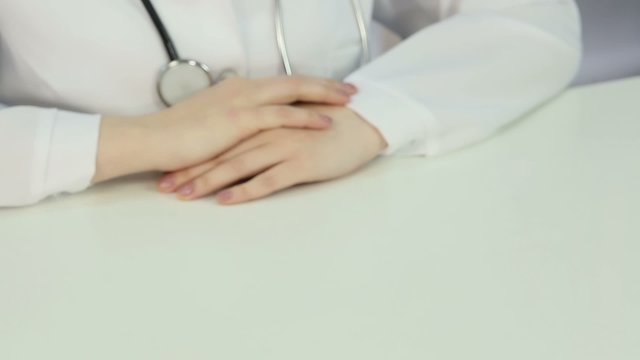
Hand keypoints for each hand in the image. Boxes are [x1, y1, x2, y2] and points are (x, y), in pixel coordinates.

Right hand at [94, 76, 356, 182]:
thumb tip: (245, 128)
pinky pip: (281, 114)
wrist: (152, 139)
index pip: (280, 83)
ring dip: (323, 95)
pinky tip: (326, 121)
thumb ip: (231, 122)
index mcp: (238, 89)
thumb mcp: (210, 124)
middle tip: (351, 89)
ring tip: (348, 100)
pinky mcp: (239, 118)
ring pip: (293, 92)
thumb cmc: (178, 136)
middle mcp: (244, 89)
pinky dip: (306, 116)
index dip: (308, 85)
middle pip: (293, 81)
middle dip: (325, 84)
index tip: (330, 89)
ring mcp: (242, 101)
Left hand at [157, 106, 387, 203]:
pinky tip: (226, 200)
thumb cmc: (325, 125)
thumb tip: (240, 145)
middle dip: (191, 171)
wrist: (361, 123)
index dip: (193, 156)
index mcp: (262, 122)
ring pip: (238, 165)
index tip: (168, 170)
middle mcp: (266, 132)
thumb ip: (263, 131)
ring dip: (209, 181)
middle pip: (221, 153)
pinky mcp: (300, 163)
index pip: (220, 141)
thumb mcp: (288, 124)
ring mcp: (283, 147)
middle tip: (165, 188)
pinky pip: (267, 179)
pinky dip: (245, 190)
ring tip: (185, 196)